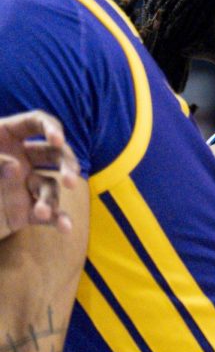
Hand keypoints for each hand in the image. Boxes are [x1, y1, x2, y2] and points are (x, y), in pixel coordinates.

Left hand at [0, 110, 80, 239]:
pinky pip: (49, 214)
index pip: (36, 123)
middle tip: (70, 181)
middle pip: (56, 154)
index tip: (56, 141)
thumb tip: (17, 168)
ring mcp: (24, 185)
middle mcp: (20, 159)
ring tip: (42, 212)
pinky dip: (59, 220)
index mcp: (5, 137)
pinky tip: (65, 228)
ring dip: (53, 198)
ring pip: (51, 186)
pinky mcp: (26, 211)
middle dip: (67, 164)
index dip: (51, 128)